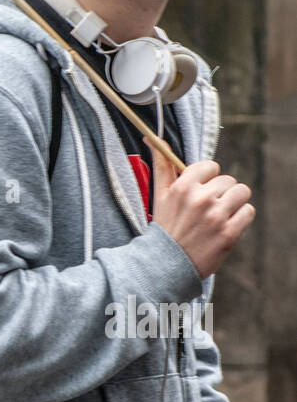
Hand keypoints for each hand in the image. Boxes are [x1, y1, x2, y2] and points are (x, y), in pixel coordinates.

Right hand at [145, 140, 254, 278]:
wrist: (167, 264)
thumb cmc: (165, 227)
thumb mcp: (159, 194)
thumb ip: (161, 164)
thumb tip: (153, 137)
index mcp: (183, 187)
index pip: (211, 166)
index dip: (208, 179)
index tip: (202, 190)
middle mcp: (201, 199)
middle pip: (228, 180)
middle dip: (221, 192)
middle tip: (209, 208)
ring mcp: (216, 217)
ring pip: (242, 192)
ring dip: (235, 202)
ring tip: (222, 214)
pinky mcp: (229, 233)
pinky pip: (248, 211)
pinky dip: (242, 217)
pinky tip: (228, 224)